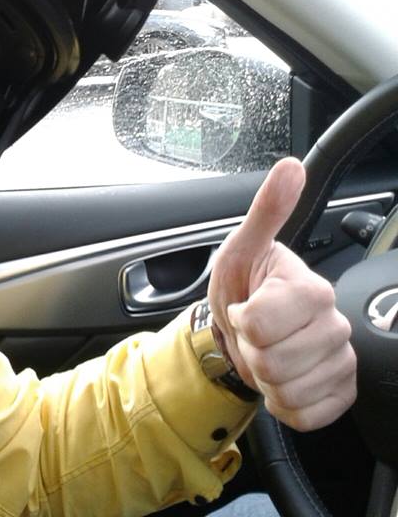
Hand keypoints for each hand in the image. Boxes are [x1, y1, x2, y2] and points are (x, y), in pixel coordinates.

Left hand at [208, 156, 355, 430]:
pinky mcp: (341, 391)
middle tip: (253, 335)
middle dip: (250, 351)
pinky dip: (283, 403)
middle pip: (272, 362)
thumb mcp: (240, 248)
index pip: (259, 323)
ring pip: (287, 391)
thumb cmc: (243, 285)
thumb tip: (290, 167)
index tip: (244, 307)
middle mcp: (334, 324)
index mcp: (310, 289)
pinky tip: (283, 378)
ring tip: (266, 353)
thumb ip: (265, 211)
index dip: (240, 320)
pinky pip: (305, 415)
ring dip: (264, 378)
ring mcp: (340, 359)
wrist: (245, 328)